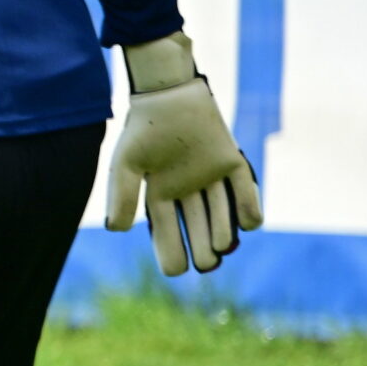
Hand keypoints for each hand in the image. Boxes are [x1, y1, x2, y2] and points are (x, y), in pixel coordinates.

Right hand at [104, 30, 262, 274]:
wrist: (168, 95)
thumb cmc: (142, 130)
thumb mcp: (125, 165)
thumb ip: (121, 197)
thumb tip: (117, 231)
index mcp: (157, 194)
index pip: (164, 233)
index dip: (170, 253)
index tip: (175, 270)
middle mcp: (185, 190)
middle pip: (195, 228)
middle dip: (201, 250)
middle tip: (205, 264)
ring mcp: (208, 177)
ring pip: (219, 214)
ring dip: (221, 233)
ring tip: (220, 248)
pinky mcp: (230, 162)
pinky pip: (243, 190)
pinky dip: (249, 209)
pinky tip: (249, 225)